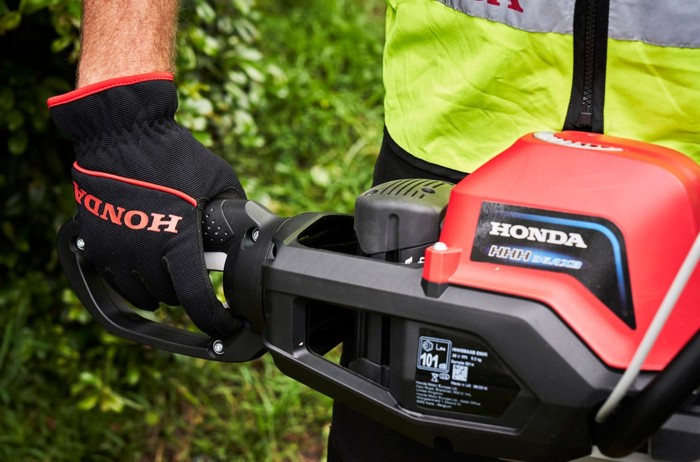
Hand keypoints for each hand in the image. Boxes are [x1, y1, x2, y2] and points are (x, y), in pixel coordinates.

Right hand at [49, 73, 243, 337]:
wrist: (121, 133)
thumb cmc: (173, 154)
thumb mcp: (218, 181)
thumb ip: (231, 213)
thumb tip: (248, 231)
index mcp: (177, 241)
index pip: (196, 299)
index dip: (215, 320)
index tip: (226, 326)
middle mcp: (143, 252)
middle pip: (170, 298)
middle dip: (188, 293)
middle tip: (197, 275)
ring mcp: (115, 250)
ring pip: (142, 294)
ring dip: (161, 290)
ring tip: (173, 271)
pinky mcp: (96, 242)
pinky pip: (116, 280)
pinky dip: (134, 280)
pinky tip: (147, 265)